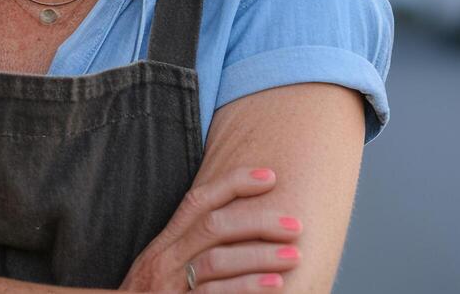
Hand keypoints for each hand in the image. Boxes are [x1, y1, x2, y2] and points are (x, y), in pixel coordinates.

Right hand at [120, 167, 303, 292]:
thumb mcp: (164, 267)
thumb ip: (191, 247)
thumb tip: (236, 225)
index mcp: (165, 244)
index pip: (197, 202)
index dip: (233, 184)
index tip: (270, 176)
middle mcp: (165, 260)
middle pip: (212, 226)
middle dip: (257, 220)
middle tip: (296, 224)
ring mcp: (170, 285)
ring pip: (215, 260)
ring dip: (259, 256)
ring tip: (295, 254)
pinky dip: (247, 288)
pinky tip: (276, 285)